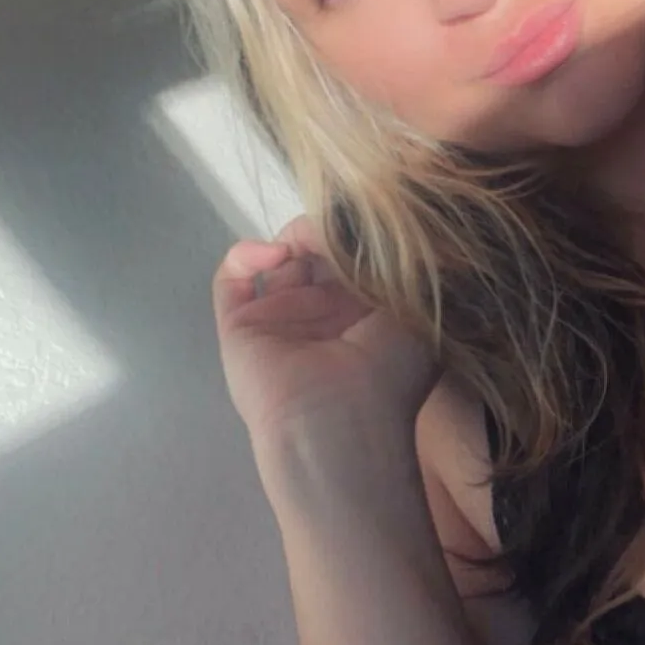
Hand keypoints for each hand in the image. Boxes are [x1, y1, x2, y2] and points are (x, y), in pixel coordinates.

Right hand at [211, 216, 438, 442]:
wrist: (341, 424)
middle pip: (316, 252)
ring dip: (293, 238)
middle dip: (327, 231)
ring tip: (307, 243)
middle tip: (335, 224)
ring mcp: (280, 318)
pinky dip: (246, 254)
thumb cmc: (387, 370)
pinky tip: (273, 255)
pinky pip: (233, 278)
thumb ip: (390, 261)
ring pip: (278, 258)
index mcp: (366, 315)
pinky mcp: (240, 324)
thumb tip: (355, 226)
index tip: (363, 219)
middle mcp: (323, 314)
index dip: (359, 233)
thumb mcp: (412, 307)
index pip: (356, 259)